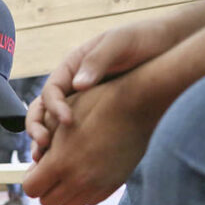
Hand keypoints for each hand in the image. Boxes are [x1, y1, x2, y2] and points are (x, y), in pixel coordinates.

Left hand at [23, 74, 155, 204]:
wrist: (136, 104)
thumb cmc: (95, 104)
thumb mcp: (60, 120)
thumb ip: (41, 144)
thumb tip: (36, 163)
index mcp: (59, 163)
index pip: (31, 189)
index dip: (31, 178)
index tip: (37, 168)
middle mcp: (77, 179)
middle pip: (47, 202)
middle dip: (46, 188)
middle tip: (52, 171)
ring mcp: (97, 185)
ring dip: (64, 194)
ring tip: (70, 173)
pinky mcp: (113, 185)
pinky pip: (90, 201)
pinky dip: (84, 193)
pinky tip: (88, 173)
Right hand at [26, 21, 176, 159]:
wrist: (166, 47)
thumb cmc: (141, 40)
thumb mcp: (119, 43)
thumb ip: (97, 61)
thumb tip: (78, 86)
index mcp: (71, 69)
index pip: (50, 92)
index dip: (54, 108)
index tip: (68, 121)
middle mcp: (71, 88)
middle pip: (42, 112)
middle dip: (38, 131)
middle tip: (44, 148)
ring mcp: (81, 104)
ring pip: (54, 127)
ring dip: (46, 146)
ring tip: (45, 162)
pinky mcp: (94, 118)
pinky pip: (75, 136)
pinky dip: (67, 150)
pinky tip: (73, 163)